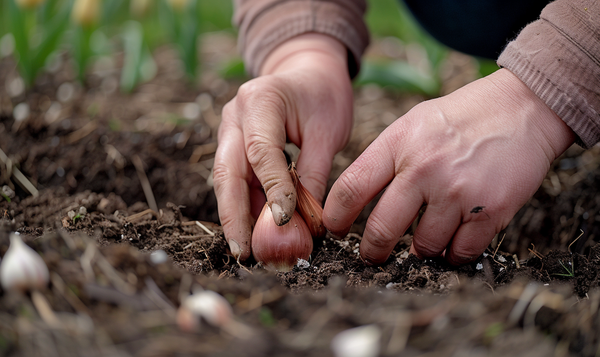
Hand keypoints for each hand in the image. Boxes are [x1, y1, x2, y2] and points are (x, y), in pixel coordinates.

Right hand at [213, 34, 353, 259]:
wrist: (307, 73)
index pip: (261, 152)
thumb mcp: (328, 132)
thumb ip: (314, 174)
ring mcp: (229, 130)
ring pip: (226, 180)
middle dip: (234, 215)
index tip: (284, 223)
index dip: (271, 190)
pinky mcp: (232, 146)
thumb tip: (308, 224)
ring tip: (248, 252)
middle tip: (244, 252)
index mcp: (261, 100)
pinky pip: (236, 180)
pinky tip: (254, 233)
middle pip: (227, 171)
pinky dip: (244, 206)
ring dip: (236, 216)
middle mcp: (235, 115)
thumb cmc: (323, 98)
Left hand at [323, 69, 574, 264]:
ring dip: (422, 249)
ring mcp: (458, 191)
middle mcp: (424, 168)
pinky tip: (455, 237)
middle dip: (372, 250)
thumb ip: (384, 159)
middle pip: (381, 229)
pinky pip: (460, 252)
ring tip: (427, 235)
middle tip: (372, 255)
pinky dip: (454, 252)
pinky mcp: (490, 210)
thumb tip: (355, 201)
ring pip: (423, 246)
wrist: (522, 109)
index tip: (334, 230)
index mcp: (398, 144)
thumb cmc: (461, 118)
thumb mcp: (412, 124)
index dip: (335, 217)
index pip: (350, 188)